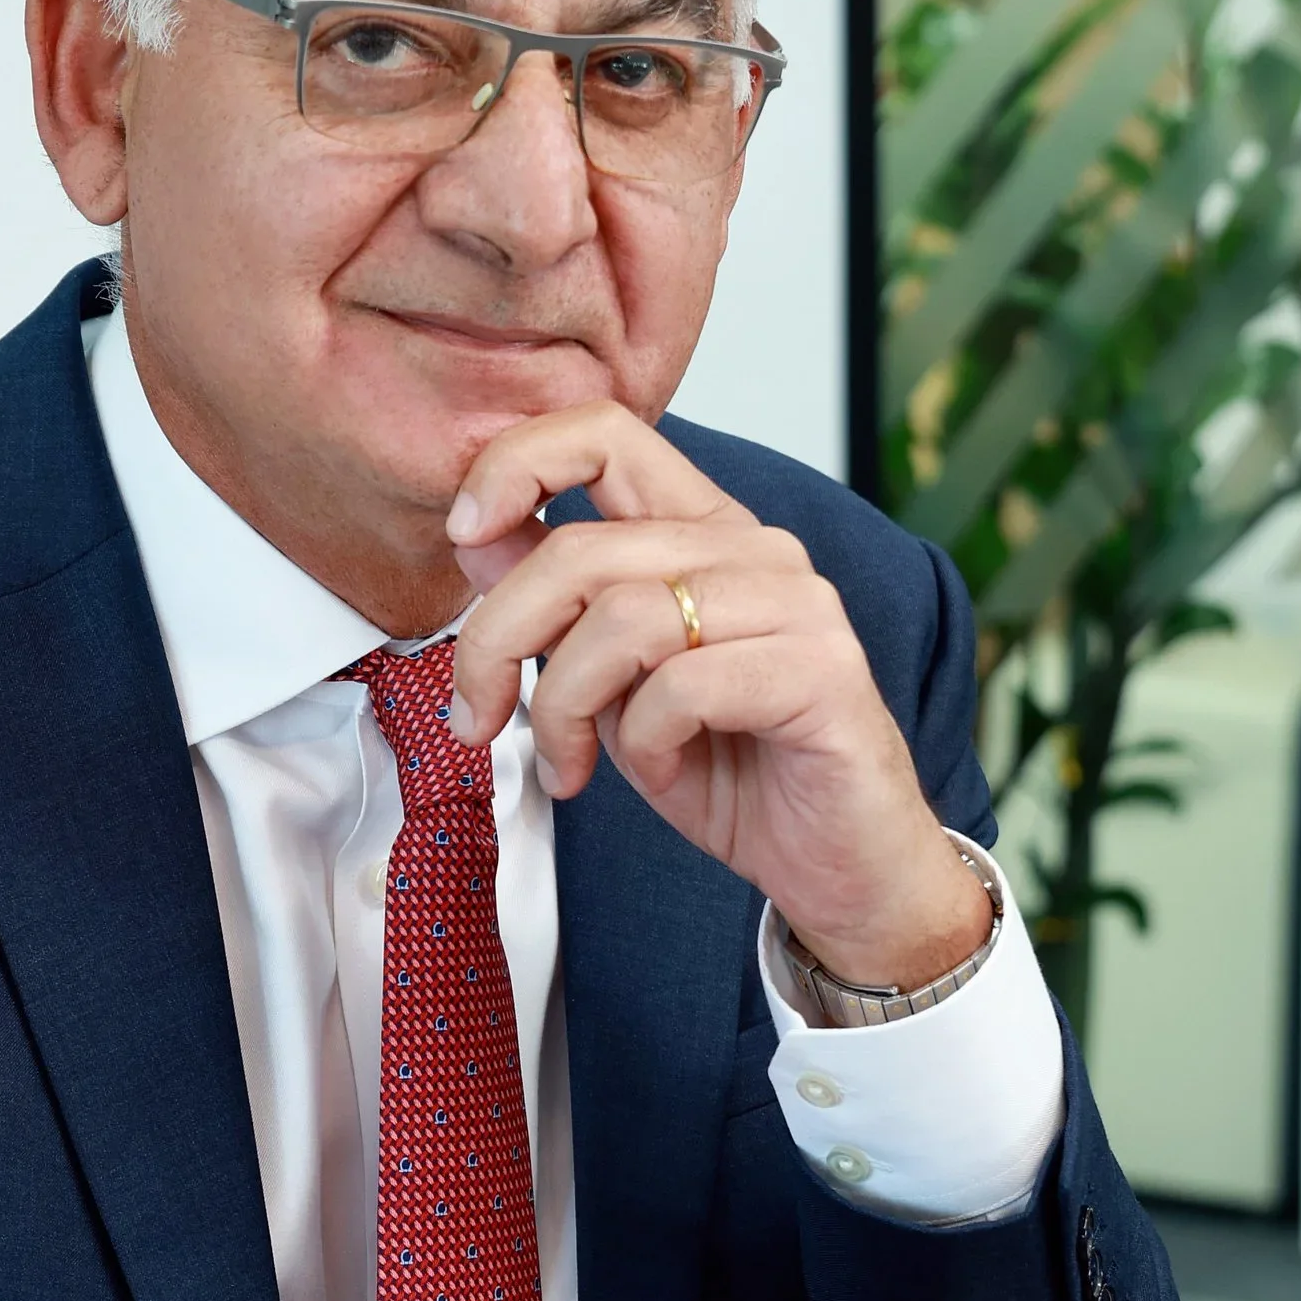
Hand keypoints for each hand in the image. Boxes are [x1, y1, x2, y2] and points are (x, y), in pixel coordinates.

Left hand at [446, 403, 989, 987]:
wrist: (839, 867)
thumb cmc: (732, 770)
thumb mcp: (610, 685)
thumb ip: (557, 607)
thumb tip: (475, 533)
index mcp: (704, 532)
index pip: (605, 432)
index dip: (516, 464)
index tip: (461, 532)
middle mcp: (755, 550)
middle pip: (581, 549)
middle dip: (498, 640)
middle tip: (477, 718)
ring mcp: (796, 604)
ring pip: (622, 618)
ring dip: (564, 706)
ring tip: (570, 764)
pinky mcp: (821, 671)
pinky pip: (682, 687)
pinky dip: (642, 744)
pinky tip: (658, 774)